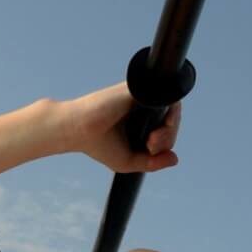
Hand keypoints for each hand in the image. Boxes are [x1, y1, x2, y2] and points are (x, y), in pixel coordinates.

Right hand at [61, 85, 183, 174]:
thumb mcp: (128, 161)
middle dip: (168, 136)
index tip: (150, 149)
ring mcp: (140, 96)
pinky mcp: (136, 88)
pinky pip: (162, 93)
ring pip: (171, 107)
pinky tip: (156, 127)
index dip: (166, 140)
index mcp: (142, 122)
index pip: (167, 129)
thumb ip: (152, 163)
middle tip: (151, 145)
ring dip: (169, 127)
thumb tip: (175, 159)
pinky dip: (166, 109)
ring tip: (152, 140)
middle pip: (171, 119)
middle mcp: (143, 107)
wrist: (76, 130)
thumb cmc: (98, 145)